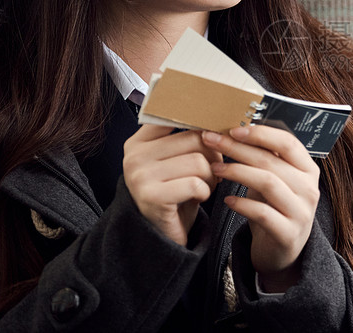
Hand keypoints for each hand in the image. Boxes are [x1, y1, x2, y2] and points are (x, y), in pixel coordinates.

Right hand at [123, 125, 221, 245]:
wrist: (161, 235)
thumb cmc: (174, 193)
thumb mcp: (176, 161)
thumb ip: (186, 138)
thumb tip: (217, 117)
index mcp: (139, 142)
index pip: (176, 116)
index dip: (202, 124)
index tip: (214, 133)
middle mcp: (134, 156)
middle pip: (194, 138)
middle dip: (213, 156)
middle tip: (212, 170)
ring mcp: (140, 176)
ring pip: (198, 161)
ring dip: (210, 176)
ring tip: (204, 185)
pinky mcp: (151, 196)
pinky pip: (195, 184)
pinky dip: (204, 192)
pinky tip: (197, 198)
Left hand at [203, 125, 320, 291]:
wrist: (283, 252)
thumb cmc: (274, 207)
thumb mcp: (274, 179)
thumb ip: (264, 157)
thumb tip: (234, 128)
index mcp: (308, 169)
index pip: (288, 142)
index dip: (260, 133)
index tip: (233, 128)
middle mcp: (309, 188)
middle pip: (272, 160)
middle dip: (238, 148)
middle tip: (212, 140)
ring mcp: (301, 212)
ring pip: (267, 182)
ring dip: (237, 171)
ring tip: (215, 168)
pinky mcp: (288, 233)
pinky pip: (262, 213)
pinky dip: (242, 204)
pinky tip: (227, 200)